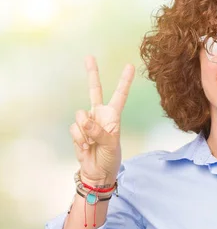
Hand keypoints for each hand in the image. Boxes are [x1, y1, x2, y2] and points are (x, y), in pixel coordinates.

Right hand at [69, 56, 134, 184]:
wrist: (97, 172)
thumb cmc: (110, 158)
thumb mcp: (110, 145)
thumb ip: (98, 131)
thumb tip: (84, 119)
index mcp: (113, 116)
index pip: (119, 95)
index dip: (124, 81)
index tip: (129, 66)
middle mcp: (100, 115)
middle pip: (94, 90)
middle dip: (92, 73)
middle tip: (89, 57)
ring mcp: (87, 121)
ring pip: (80, 116)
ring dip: (86, 132)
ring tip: (92, 144)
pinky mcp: (77, 130)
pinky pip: (74, 129)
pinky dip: (79, 139)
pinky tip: (85, 147)